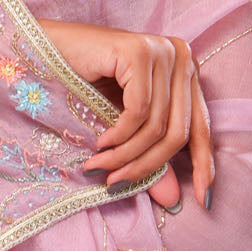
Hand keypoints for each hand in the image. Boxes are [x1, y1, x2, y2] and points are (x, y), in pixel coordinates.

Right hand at [36, 17, 213, 210]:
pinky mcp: (138, 51)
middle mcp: (181, 56)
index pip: (201, 126)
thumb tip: (173, 199)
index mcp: (186, 70)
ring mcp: (161, 50)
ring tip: (101, 166)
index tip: (203, 201)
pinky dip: (119, 135)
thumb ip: (150, 153)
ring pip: (157, 125)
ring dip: (126, 154)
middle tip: (117, 182)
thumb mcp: (126, 124)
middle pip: (179, 130)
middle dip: (147, 165)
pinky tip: (100, 142)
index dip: (203, 165)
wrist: (48, 49)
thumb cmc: (86, 83)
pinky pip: (138, 111)